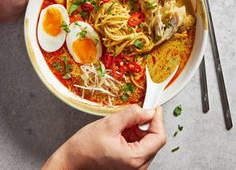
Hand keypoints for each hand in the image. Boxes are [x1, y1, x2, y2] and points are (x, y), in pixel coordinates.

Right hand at [42, 105, 166, 169]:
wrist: (73, 160)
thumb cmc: (86, 147)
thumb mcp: (109, 124)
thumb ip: (131, 115)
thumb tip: (148, 110)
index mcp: (134, 159)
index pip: (159, 137)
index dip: (157, 119)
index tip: (154, 107)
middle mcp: (137, 167)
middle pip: (154, 140)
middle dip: (145, 123)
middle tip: (134, 112)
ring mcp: (134, 167)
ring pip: (146, 142)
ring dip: (138, 128)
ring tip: (122, 124)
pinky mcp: (129, 164)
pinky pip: (138, 146)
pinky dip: (133, 135)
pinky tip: (121, 131)